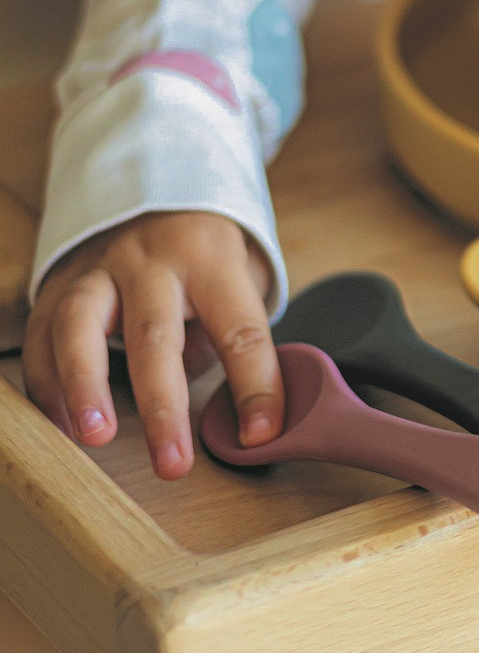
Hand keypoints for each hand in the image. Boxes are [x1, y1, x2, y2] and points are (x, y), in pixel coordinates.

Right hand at [23, 211, 283, 479]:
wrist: (155, 190)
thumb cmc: (207, 250)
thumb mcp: (242, 276)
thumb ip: (235, 335)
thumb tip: (240, 411)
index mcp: (212, 259)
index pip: (241, 329)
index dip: (256, 386)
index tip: (262, 435)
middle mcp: (152, 260)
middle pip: (156, 334)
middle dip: (163, 406)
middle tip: (172, 463)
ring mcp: (99, 269)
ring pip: (80, 324)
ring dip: (85, 385)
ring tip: (96, 437)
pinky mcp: (59, 284)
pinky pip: (43, 334)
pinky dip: (48, 382)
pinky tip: (65, 424)